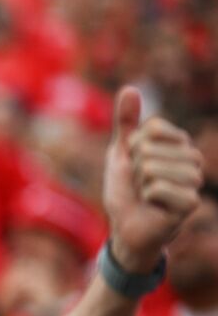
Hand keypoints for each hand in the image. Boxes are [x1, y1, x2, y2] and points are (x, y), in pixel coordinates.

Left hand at [102, 86, 203, 271]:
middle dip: (133, 170)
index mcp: (179, 143)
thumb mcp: (121, 153)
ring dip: (139, 185)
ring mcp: (194, 180)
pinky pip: (157, 188)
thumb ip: (126, 123)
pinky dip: (145, 198)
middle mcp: (192, 158)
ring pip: (151, 168)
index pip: (150, 128)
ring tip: (145, 195)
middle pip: (147, 148)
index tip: (135, 165)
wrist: (127, 227)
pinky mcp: (190, 203)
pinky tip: (153, 207)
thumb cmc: (126, 190)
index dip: (132, 148)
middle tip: (139, 185)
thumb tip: (129, 88)